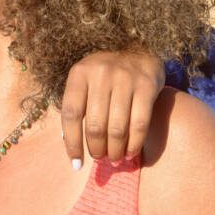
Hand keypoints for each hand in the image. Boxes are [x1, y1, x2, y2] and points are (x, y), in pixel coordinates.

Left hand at [61, 46, 164, 163]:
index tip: (76, 163)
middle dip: (96, 149)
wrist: (139, 51)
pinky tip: (131, 152)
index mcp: (80, 73)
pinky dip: (134, 144)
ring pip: (117, 128)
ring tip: (114, 158)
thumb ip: (77, 106)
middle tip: (100, 157)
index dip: (72, 143)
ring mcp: (125, 79)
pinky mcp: (147, 86)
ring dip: (115, 151)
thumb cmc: (106, 75)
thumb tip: (68, 142)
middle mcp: (101, 74)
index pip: (70, 114)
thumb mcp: (85, 82)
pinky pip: (139, 124)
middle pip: (94, 125)